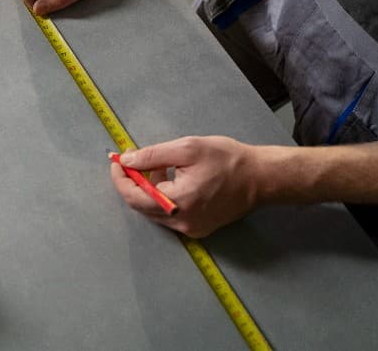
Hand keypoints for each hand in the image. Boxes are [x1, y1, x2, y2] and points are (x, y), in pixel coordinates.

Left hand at [110, 136, 262, 237]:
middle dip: (133, 181)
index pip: (135, 196)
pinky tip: (172, 178)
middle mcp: (182, 222)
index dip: (121, 178)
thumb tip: (126, 161)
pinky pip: (169, 214)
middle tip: (134, 159)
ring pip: (155, 210)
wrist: (260, 178)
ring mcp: (190, 229)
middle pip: (142, 205)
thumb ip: (153, 156)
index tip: (117, 160)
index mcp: (178, 202)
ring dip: (148, 188)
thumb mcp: (188, 148)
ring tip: (158, 165)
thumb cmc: (227, 159)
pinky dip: (163, 196)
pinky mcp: (198, 229)